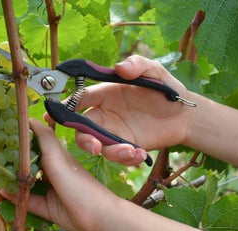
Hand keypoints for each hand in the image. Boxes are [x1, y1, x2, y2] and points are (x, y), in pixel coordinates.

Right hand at [0, 119, 119, 230]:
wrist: (98, 216)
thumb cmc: (79, 183)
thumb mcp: (58, 157)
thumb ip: (44, 139)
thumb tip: (29, 119)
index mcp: (52, 156)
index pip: (29, 147)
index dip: (12, 146)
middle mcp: (48, 171)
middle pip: (22, 167)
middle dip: (5, 169)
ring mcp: (46, 190)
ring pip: (21, 185)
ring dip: (6, 187)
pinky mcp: (46, 207)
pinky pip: (25, 201)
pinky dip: (13, 200)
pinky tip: (1, 199)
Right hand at [70, 55, 194, 165]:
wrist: (185, 115)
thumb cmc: (166, 89)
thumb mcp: (155, 72)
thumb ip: (139, 65)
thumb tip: (121, 67)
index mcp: (105, 93)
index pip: (80, 99)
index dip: (64, 106)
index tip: (53, 115)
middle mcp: (105, 114)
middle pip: (82, 128)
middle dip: (83, 139)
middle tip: (95, 147)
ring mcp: (114, 132)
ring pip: (98, 146)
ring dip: (110, 152)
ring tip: (131, 151)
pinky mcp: (125, 146)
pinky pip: (117, 155)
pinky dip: (125, 158)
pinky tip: (140, 154)